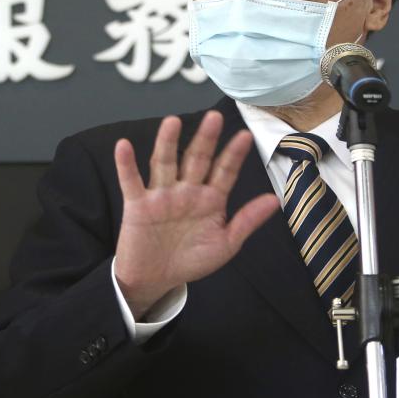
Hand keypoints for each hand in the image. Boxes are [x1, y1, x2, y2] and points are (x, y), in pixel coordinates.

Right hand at [113, 111, 279, 318]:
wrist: (156, 280)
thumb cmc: (191, 259)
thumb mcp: (225, 243)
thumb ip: (247, 221)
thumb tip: (275, 200)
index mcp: (210, 198)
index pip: (225, 171)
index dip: (234, 155)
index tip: (246, 136)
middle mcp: (187, 190)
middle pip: (197, 160)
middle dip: (205, 140)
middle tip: (214, 117)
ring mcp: (161, 195)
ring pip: (165, 163)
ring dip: (167, 143)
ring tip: (172, 121)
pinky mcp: (138, 205)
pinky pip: (131, 182)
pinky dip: (126, 165)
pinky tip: (124, 146)